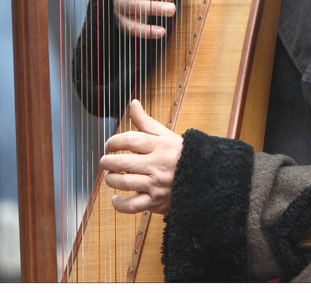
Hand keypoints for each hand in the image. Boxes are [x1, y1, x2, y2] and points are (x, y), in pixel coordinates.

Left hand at [100, 99, 182, 214]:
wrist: (204, 177)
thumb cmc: (181, 155)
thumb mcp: (165, 135)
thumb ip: (145, 121)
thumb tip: (133, 104)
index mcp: (160, 146)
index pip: (129, 140)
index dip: (113, 141)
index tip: (109, 145)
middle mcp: (157, 164)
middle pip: (122, 162)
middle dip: (107, 161)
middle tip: (106, 161)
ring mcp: (156, 184)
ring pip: (124, 182)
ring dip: (110, 179)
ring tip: (110, 176)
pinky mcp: (155, 201)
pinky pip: (132, 206)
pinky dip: (119, 204)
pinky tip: (116, 199)